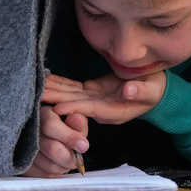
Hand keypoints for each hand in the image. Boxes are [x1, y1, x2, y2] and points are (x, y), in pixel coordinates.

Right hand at [21, 105, 88, 177]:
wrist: (40, 132)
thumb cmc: (59, 124)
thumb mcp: (71, 118)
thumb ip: (77, 120)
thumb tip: (77, 119)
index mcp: (40, 114)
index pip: (50, 126)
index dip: (70, 137)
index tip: (84, 145)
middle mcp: (27, 131)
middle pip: (51, 149)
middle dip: (70, 156)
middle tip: (78, 156)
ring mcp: (22, 149)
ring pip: (50, 165)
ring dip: (64, 165)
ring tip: (67, 157)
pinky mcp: (22, 165)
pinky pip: (44, 175)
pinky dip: (56, 172)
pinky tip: (58, 163)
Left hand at [43, 71, 165, 124]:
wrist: (154, 89)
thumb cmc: (156, 89)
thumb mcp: (153, 89)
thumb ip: (141, 91)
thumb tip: (129, 90)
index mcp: (115, 111)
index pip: (92, 109)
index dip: (75, 107)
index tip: (58, 107)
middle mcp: (101, 108)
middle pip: (75, 104)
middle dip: (55, 100)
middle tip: (35, 95)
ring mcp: (94, 100)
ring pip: (70, 95)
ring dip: (53, 90)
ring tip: (34, 85)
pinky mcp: (91, 92)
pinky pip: (73, 88)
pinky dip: (60, 83)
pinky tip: (46, 79)